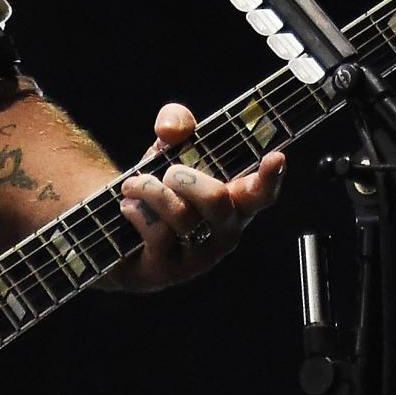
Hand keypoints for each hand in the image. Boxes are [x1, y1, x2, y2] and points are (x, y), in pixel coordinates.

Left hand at [110, 102, 285, 291]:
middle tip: (168, 171)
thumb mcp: (169, 148)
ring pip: (183, 216)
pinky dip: (137, 210)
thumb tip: (171, 129)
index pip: (261, 193)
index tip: (275, 158)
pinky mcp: (168, 272)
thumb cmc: (159, 187)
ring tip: (134, 185)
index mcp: (234, 203)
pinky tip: (128, 207)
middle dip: (185, 177)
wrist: (120, 229)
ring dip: (151, 190)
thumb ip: (177, 122)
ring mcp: (198, 258)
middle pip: (218, 200)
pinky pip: (157, 233)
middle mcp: (224, 234)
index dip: (271, 177)